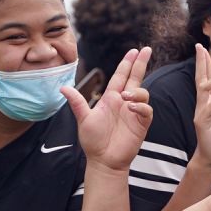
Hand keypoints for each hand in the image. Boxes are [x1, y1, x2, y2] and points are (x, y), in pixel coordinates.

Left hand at [62, 46, 153, 171]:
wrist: (103, 160)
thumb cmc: (93, 141)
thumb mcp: (83, 119)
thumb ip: (77, 102)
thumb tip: (63, 87)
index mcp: (111, 98)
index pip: (121, 76)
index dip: (128, 63)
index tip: (134, 51)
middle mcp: (124, 102)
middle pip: (136, 78)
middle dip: (141, 63)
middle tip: (146, 49)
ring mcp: (134, 113)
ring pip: (143, 93)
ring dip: (136, 91)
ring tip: (125, 97)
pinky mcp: (141, 124)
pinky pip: (146, 110)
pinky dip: (141, 106)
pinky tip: (131, 108)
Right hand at [193, 44, 210, 165]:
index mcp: (210, 100)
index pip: (206, 78)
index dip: (205, 63)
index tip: (201, 48)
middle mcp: (203, 103)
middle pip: (201, 78)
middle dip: (200, 62)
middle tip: (198, 46)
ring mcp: (201, 112)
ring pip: (204, 90)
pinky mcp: (201, 122)